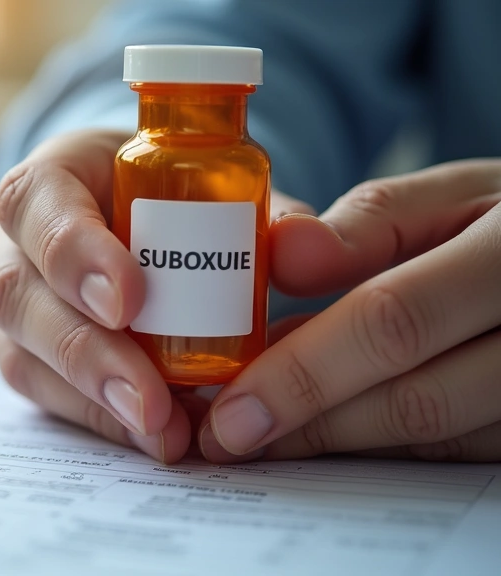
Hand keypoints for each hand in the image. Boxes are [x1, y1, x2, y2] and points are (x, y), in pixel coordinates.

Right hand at [0, 130, 312, 462]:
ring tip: (163, 431)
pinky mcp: (24, 353)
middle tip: (151, 399)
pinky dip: (101, 418)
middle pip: (18, 294)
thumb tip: (308, 253)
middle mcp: (14, 241)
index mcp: (52, 176)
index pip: (36, 201)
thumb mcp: (220, 188)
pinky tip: (154, 435)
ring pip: (23, 354)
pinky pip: (45, 392)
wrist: (133, 221)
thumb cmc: (173, 198)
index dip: (74, 251)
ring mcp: (13, 304)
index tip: (130, 301)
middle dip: (86, 352)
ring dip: (94, 398)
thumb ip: (269, 213)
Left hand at [201, 159, 500, 462]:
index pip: (394, 321)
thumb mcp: (453, 196)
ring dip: (342, 444)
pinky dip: (389, 447)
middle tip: (231, 438)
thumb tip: (282, 256)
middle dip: (310, 427)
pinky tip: (334, 431)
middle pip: (418, 399)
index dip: (303, 373)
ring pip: (441, 439)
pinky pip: (464, 453)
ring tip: (268, 434)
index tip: (231, 406)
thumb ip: (368, 225)